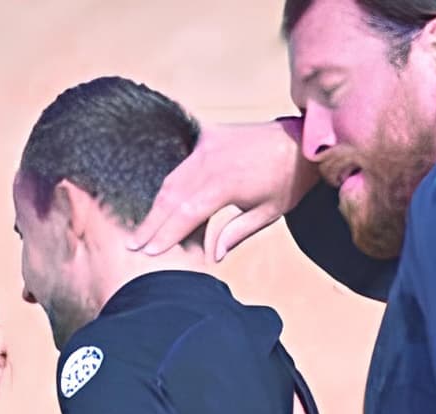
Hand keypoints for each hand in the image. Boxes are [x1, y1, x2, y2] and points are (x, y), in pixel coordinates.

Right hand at [131, 115, 312, 259]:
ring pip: (172, 179)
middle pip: (170, 197)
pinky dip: (170, 183)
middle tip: (134, 244)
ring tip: (143, 228)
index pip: (185, 214)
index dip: (165, 234)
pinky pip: (182, 163)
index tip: (149, 252)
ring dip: (156, 205)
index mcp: (225, 183)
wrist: (301, 140)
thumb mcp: (269, 212)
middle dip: (151, 223)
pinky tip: (159, 199)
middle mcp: (210, 161)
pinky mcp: (209, 136)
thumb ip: (237, 232)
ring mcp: (207, 146)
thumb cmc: (289, 179)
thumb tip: (213, 255)